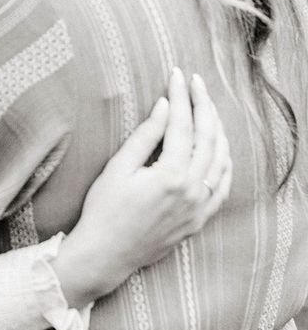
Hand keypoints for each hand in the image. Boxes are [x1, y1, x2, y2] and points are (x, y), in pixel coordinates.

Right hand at [57, 69, 231, 304]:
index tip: (176, 74)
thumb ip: (146, 135)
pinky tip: (219, 147)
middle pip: (208, 137)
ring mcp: (200, 208)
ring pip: (221, 159)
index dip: (180, 95)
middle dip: (203, 104)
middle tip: (195, 82)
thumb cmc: (104, 210)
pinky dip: (225, 162)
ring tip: (207, 106)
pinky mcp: (199, 220)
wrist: (106, 255)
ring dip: (217, 129)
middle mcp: (192, 191)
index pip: (182, 124)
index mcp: (170, 175)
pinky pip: (223, 186)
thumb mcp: (119, 168)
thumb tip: (165, 106)